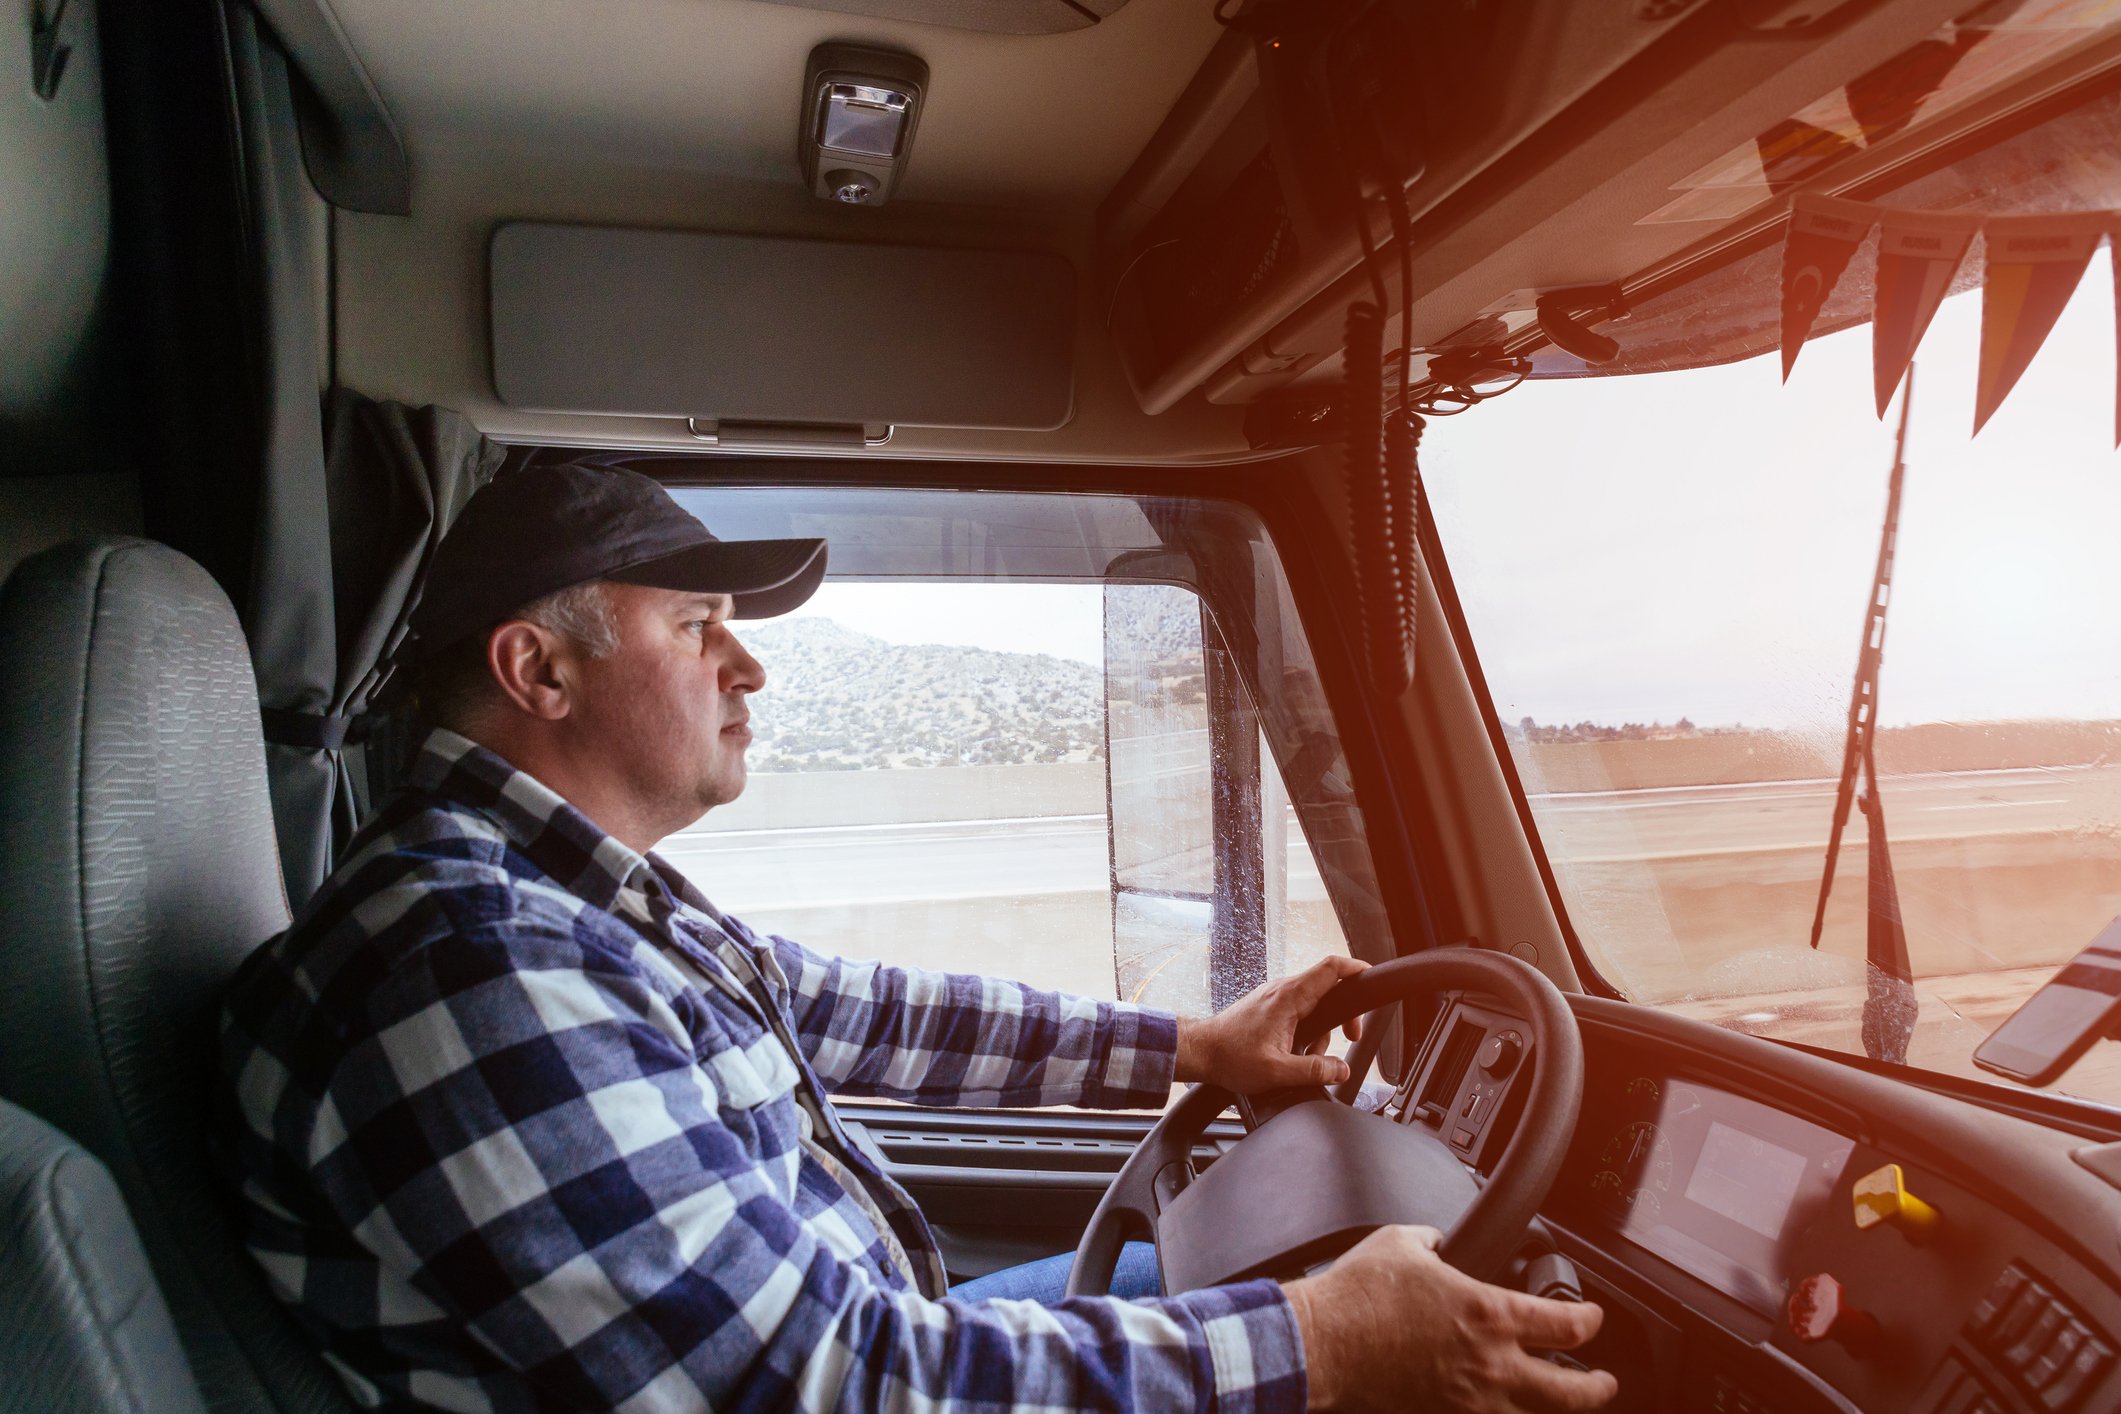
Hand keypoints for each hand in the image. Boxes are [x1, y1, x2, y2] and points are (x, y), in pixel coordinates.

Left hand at [1175, 955, 1370, 1092]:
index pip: (1331, 967)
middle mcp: (1283, 990)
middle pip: (1328, 985)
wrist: (1201, 1052)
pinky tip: (1294, 1051)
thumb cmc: (1230, 1057)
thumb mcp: (1277, 1071)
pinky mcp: (1269, 1007)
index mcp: (1289, 997)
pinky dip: (1306, 1029)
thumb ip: (1314, 1070)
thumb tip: (1340, 1069)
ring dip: (1320, 1028)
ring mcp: (1275, 996)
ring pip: (1314, 1002)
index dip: (1356, 968)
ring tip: (1307, 1055)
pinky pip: (1299, 1010)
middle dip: (1343, 1013)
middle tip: (1349, 1036)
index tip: (1371, 978)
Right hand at [1283, 1226, 1617, 1412]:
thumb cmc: (1358, 1294)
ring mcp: (1468, 1402)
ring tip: (1560, 1403)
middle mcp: (1490, 1365)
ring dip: (1553, 1410)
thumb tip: (1439, 1243)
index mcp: (1489, 1314)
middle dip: (1597, 1388)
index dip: (1590, 1321)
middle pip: (1570, 1393)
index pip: (1567, 1326)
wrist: (1323, 1342)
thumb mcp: (1403, 1243)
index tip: (1591, 1319)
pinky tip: (1504, 1410)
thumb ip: (1434, 1241)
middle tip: (1604, 1383)